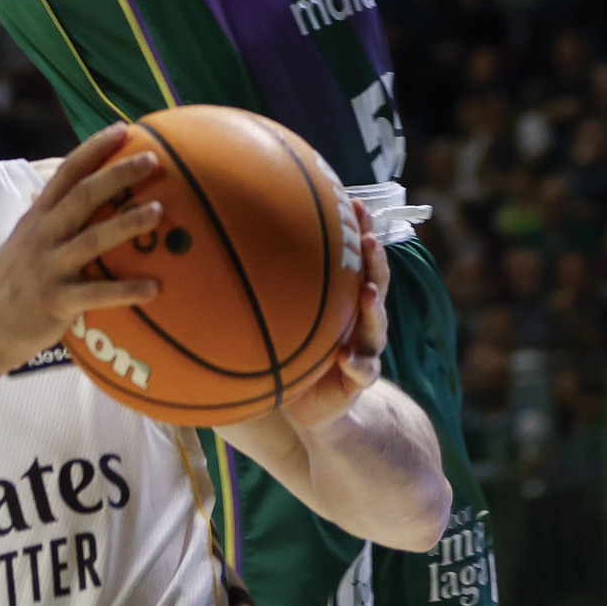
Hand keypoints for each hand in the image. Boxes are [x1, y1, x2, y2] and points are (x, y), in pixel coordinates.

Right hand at [0, 125, 167, 397]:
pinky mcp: (55, 301)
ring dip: (127, 223)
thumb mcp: (22, 243)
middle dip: (118, 174)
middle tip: (154, 160)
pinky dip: (127, 290)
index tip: (124, 129)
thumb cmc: (10, 285)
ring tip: (159, 211)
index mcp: (37, 218)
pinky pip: (97, 293)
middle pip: (83, 195)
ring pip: (92, 238)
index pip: (66, 172)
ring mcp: (48, 267)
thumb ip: (48, 220)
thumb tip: (74, 197)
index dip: (95, 148)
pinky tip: (156, 287)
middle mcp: (42, 236)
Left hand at [278, 222, 388, 433]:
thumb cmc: (290, 350)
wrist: (304, 403)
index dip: (359, 230)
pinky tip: (345, 357)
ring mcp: (364, 348)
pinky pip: (363, 371)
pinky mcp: (358, 378)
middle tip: (368, 240)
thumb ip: (266, 283)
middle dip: (375, 261)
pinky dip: (357, 363)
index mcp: (344, 299)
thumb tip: (229, 235)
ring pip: (377, 326)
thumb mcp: (280, 314)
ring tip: (369, 294)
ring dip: (374, 310)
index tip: (353, 202)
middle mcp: (359, 319)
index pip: (357, 259)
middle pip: (376, 284)